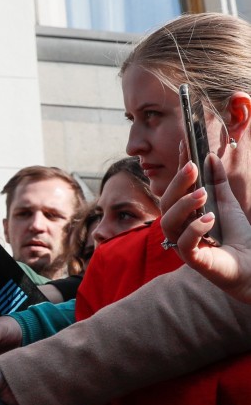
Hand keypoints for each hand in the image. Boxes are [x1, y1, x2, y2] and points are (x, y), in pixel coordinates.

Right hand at [160, 154, 250, 303]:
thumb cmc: (238, 237)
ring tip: (202, 194)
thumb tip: (210, 157)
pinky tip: (209, 219)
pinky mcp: (194, 259)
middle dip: (178, 184)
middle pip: (166, 204)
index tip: (184, 145)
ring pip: (169, 223)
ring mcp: (184, 244)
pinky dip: (196, 229)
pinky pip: (185, 243)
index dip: (178, 167)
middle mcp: (180, 228)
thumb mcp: (227, 204)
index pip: (176, 188)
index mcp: (185, 215)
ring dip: (184, 205)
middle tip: (192, 167)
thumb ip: (218, 182)